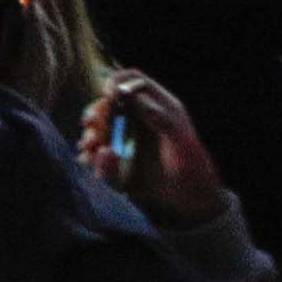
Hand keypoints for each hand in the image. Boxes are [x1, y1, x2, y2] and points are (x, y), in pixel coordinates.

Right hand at [82, 74, 225, 229]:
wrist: (190, 201)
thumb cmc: (192, 170)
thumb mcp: (182, 144)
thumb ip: (163, 120)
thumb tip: (140, 101)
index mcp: (158, 107)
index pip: (133, 80)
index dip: (118, 81)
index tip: (108, 95)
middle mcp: (139, 118)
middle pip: (108, 103)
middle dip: (96, 111)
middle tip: (93, 124)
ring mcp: (127, 138)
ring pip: (97, 127)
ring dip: (89, 135)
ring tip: (91, 147)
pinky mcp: (118, 158)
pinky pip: (96, 153)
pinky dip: (90, 156)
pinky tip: (91, 161)